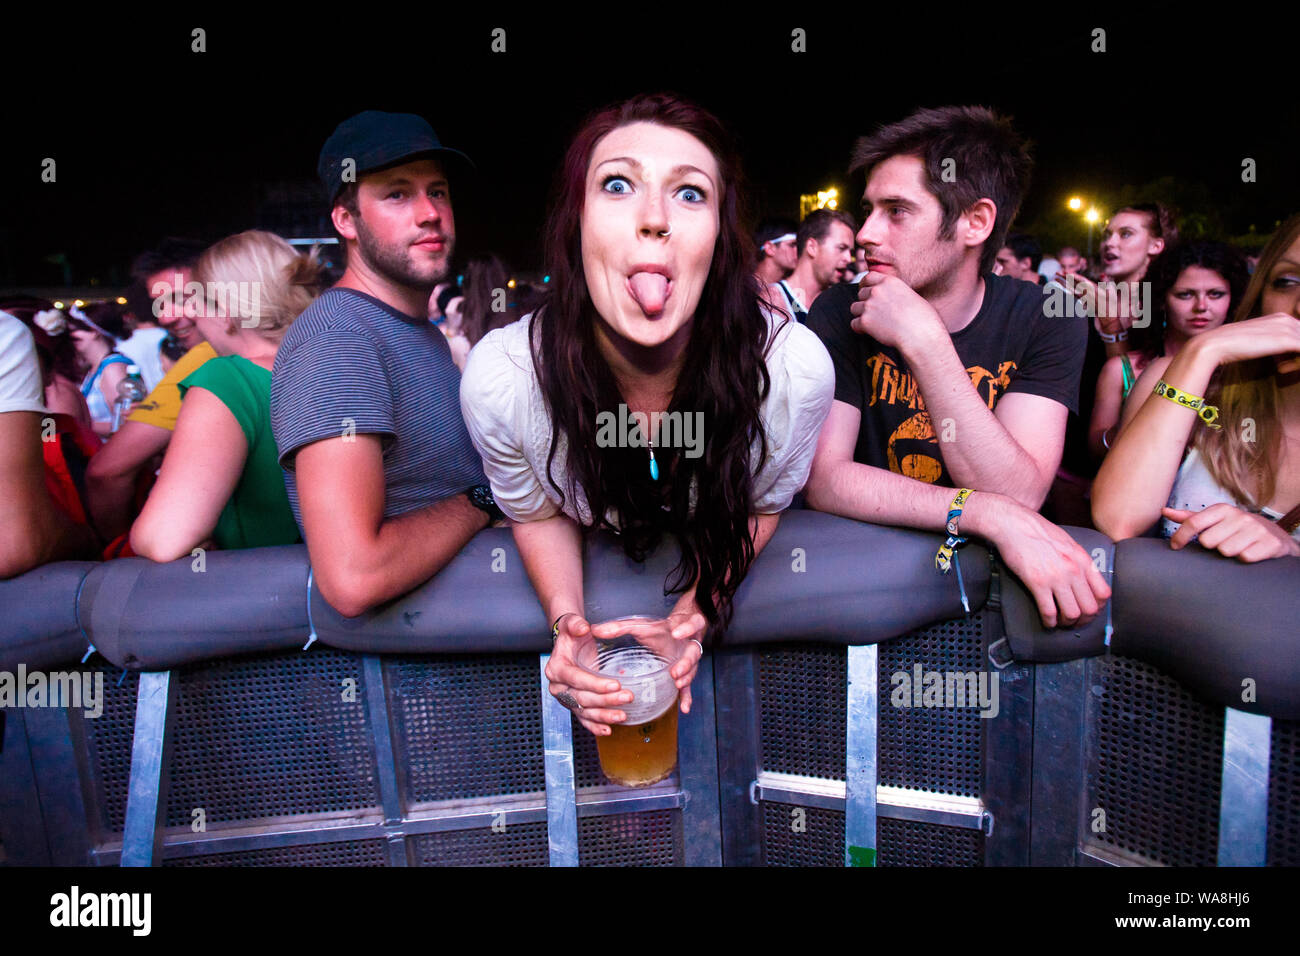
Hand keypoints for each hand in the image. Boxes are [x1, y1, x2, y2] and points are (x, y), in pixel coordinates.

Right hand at [545, 614, 635, 736]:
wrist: (570, 644)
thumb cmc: (573, 634)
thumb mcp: (572, 624)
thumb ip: (576, 624)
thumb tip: (583, 628)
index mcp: (556, 668)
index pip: (576, 679)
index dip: (595, 683)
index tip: (615, 684)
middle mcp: (558, 686)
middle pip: (582, 698)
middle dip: (605, 700)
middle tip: (627, 697)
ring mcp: (566, 698)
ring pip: (584, 711)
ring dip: (603, 716)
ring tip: (622, 716)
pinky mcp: (574, 705)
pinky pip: (584, 719)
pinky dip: (595, 726)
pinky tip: (608, 730)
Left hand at [592, 598, 705, 716]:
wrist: (679, 631)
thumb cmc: (661, 629)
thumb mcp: (641, 624)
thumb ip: (619, 627)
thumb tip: (595, 630)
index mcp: (680, 628)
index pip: (690, 624)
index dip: (685, 628)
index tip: (675, 633)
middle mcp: (688, 645)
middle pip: (694, 652)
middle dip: (686, 662)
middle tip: (674, 671)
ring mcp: (688, 661)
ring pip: (693, 669)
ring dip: (686, 677)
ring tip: (677, 685)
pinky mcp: (686, 674)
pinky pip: (689, 687)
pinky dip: (687, 697)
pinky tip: (684, 708)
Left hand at [849, 271, 943, 350]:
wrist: (920, 334)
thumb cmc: (923, 319)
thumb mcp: (911, 296)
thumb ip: (896, 293)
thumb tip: (890, 299)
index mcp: (890, 281)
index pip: (869, 277)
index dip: (865, 285)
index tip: (866, 292)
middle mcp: (877, 290)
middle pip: (860, 294)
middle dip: (865, 302)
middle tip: (875, 313)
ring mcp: (869, 305)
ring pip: (855, 308)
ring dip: (861, 315)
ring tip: (874, 323)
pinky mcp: (865, 321)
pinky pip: (854, 324)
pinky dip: (860, 329)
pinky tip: (870, 332)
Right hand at [986, 499, 1111, 627]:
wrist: (1014, 524)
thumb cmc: (1037, 531)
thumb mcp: (1067, 543)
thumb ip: (1078, 561)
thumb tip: (1082, 579)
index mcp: (1083, 560)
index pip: (1103, 593)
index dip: (1097, 607)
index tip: (1088, 611)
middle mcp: (1074, 570)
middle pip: (1089, 608)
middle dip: (1083, 620)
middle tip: (1074, 621)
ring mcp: (1056, 577)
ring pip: (1071, 613)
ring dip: (1066, 623)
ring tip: (1059, 622)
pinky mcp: (1037, 583)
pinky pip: (1049, 611)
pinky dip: (1049, 622)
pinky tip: (1046, 621)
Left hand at [1163, 504, 1299, 561]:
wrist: (1275, 536)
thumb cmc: (1236, 528)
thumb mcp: (1214, 519)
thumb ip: (1190, 517)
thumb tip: (1164, 511)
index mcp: (1223, 509)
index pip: (1193, 522)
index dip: (1180, 536)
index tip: (1175, 546)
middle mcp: (1240, 517)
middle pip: (1207, 541)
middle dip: (1212, 546)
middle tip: (1222, 543)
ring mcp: (1256, 529)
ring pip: (1225, 551)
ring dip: (1229, 553)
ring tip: (1237, 547)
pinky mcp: (1270, 543)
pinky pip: (1245, 558)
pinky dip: (1245, 559)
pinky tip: (1250, 552)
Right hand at [1191, 313, 1299, 366]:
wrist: (1216, 344)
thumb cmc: (1231, 344)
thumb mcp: (1255, 339)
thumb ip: (1269, 341)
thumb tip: (1275, 351)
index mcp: (1280, 317)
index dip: (1294, 349)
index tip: (1282, 362)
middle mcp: (1286, 319)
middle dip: (1296, 355)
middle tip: (1284, 367)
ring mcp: (1288, 329)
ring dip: (1297, 361)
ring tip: (1282, 369)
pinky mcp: (1287, 341)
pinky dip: (1297, 364)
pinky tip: (1282, 369)